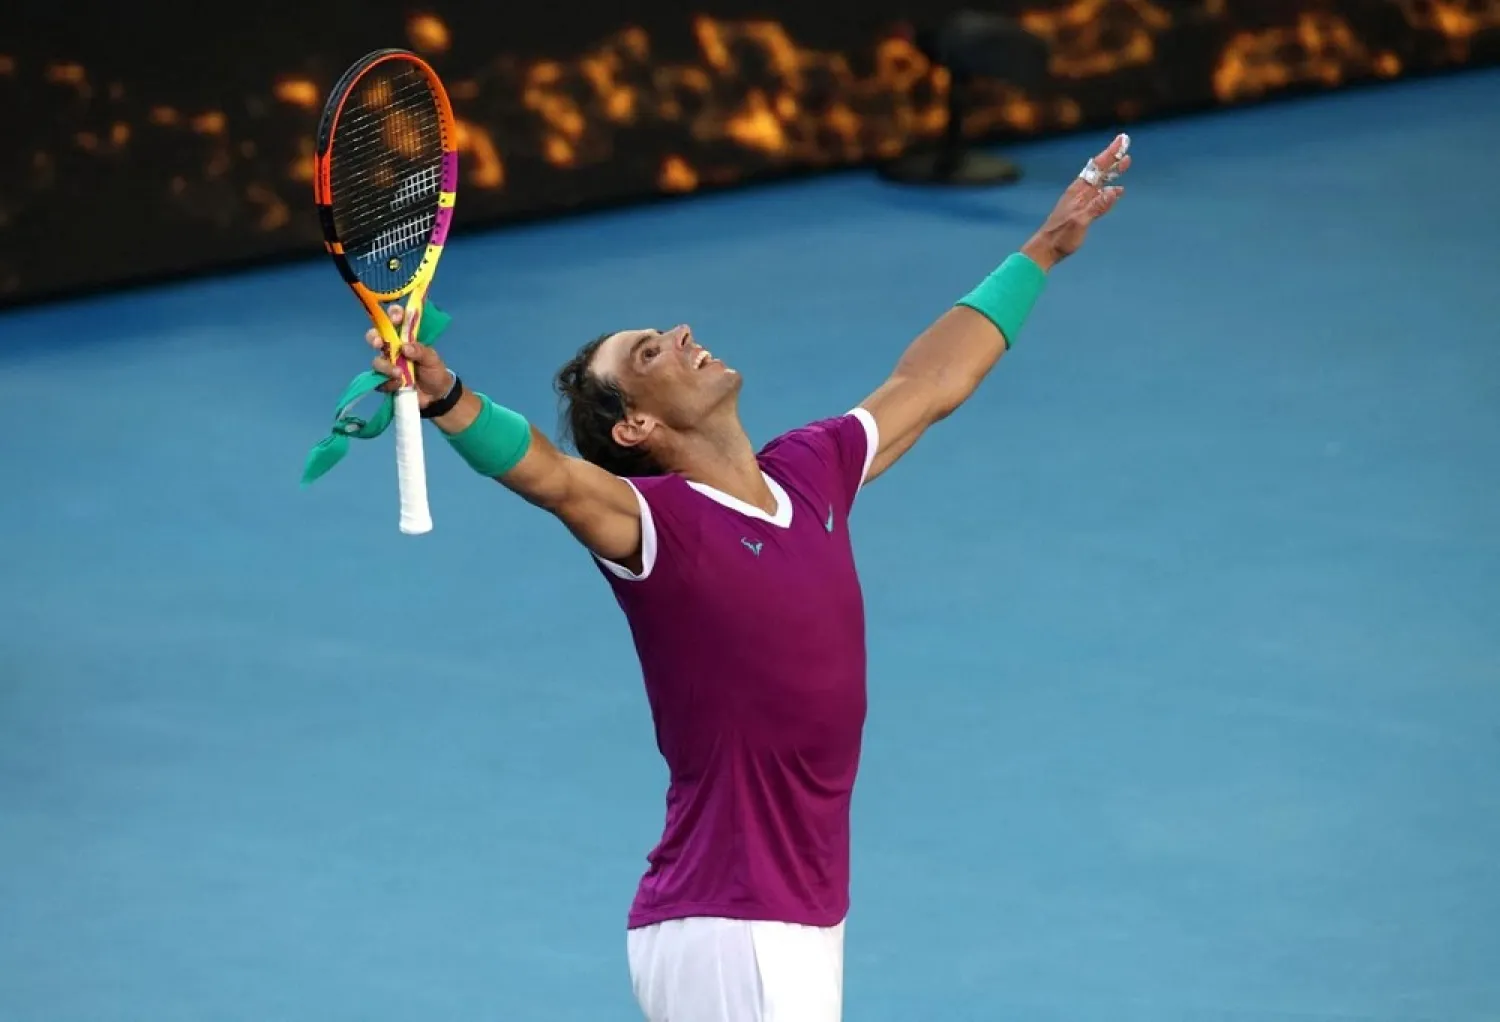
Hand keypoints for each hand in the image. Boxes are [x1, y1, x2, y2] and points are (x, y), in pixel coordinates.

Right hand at [366, 303, 453, 407]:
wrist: (437, 395)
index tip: (396, 318)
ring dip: (386, 367)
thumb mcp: (432, 359)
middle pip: (375, 337)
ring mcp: (388, 365)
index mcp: (405, 338)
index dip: (393, 315)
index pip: (395, 320)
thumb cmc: (435, 371)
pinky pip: (379, 381)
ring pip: (377, 361)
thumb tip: (405, 347)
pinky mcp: (385, 381)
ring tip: (399, 374)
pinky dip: (388, 383)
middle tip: (380, 343)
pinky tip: (399, 385)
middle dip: (374, 338)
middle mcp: (393, 349)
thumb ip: (421, 351)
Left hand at [1021, 133, 1130, 270]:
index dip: (1111, 153)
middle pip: (1099, 170)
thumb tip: (1115, 191)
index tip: (1121, 140)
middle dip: (1113, 157)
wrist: (1046, 249)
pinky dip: (1109, 190)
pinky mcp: (1082, 212)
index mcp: (1078, 192)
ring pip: (1100, 181)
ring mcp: (1081, 202)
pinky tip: (1117, 190)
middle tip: (1125, 143)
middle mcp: (1079, 193)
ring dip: (1113, 172)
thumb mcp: (1080, 221)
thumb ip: (1097, 206)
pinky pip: (1099, 196)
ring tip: (1124, 162)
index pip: (1097, 167)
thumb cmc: (1060, 237)